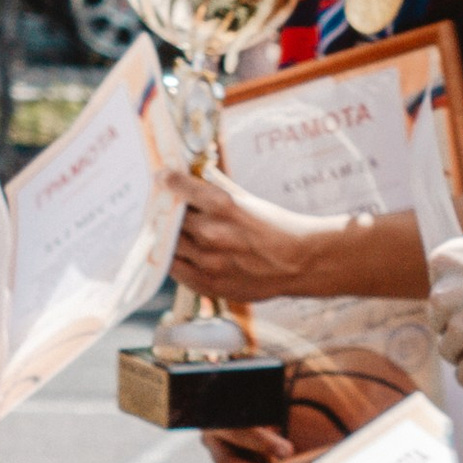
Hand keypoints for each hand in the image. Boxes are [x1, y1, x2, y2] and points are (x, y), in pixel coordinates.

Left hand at [171, 170, 326, 305]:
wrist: (300, 262)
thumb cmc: (276, 227)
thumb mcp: (247, 200)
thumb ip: (216, 191)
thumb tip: (189, 180)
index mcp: (223, 206)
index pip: (179, 187)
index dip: (166, 180)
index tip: (161, 177)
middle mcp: (212, 232)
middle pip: (169, 218)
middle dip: (166, 211)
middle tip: (162, 207)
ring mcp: (208, 261)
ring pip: (168, 245)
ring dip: (167, 237)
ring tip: (169, 232)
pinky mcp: (209, 284)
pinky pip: (176, 270)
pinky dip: (174, 260)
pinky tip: (179, 253)